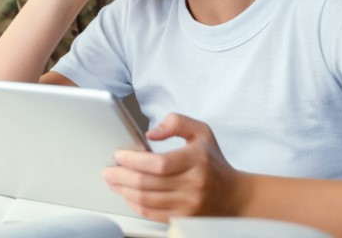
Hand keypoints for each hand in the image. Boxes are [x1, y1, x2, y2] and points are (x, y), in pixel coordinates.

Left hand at [103, 113, 244, 221]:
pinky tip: (127, 194)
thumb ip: (176, 122)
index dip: (133, 160)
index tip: (119, 155)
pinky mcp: (183, 219)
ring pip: (146, 200)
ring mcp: (188, 205)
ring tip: (113, 181)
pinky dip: (135, 204)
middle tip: (108, 170)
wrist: (234, 196)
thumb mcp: (201, 132)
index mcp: (196, 160)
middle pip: (147, 183)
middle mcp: (193, 185)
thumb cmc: (213, 162)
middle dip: (121, 176)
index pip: (158, 164)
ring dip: (123, 190)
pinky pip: (152, 214)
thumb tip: (150, 133)